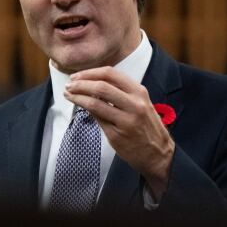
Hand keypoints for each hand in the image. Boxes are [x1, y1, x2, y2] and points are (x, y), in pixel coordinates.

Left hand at [64, 66, 174, 198]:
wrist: (158, 154)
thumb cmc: (146, 127)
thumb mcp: (141, 104)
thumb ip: (121, 92)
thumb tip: (92, 83)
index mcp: (139, 92)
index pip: (110, 74)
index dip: (90, 73)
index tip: (77, 76)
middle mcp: (134, 104)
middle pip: (101, 86)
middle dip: (80, 84)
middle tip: (69, 85)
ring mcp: (126, 120)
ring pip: (95, 103)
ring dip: (77, 97)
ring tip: (68, 94)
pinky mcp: (117, 135)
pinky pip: (97, 119)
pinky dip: (85, 110)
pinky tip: (79, 107)